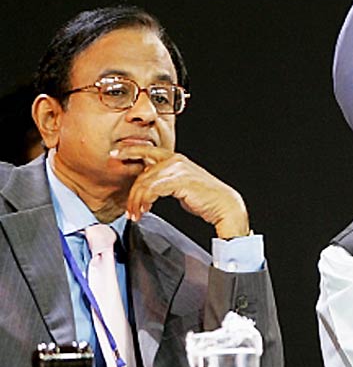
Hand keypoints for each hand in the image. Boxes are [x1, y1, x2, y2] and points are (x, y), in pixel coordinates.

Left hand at [110, 147, 249, 238]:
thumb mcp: (180, 185)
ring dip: (137, 201)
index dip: (129, 151)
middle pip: (142, 174)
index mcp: (175, 158)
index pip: (146, 152)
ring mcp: (177, 169)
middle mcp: (175, 160)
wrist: (223, 205)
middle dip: (131, 193)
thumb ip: (165, 181)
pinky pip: (152, 190)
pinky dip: (145, 202)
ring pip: (145, 183)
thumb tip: (150, 187)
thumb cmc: (204, 198)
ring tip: (135, 215)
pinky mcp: (178, 180)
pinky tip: (145, 211)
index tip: (115, 155)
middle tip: (128, 208)